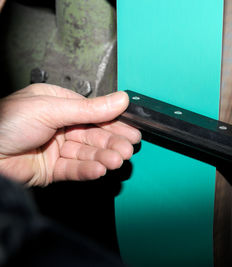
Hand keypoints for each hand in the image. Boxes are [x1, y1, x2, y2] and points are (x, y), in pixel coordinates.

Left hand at [0, 84, 140, 185]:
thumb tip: (121, 100)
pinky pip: (74, 169)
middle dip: (112, 143)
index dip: (114, 123)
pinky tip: (100, 170)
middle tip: (127, 149)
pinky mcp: (51, 170)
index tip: (133, 130)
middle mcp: (58, 125)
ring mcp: (55, 148)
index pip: (93, 114)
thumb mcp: (51, 108)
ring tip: (116, 161)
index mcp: (57, 104)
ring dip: (103, 157)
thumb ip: (89, 108)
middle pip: (93, 135)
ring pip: (86, 153)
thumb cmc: (5, 123)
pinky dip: (88, 170)